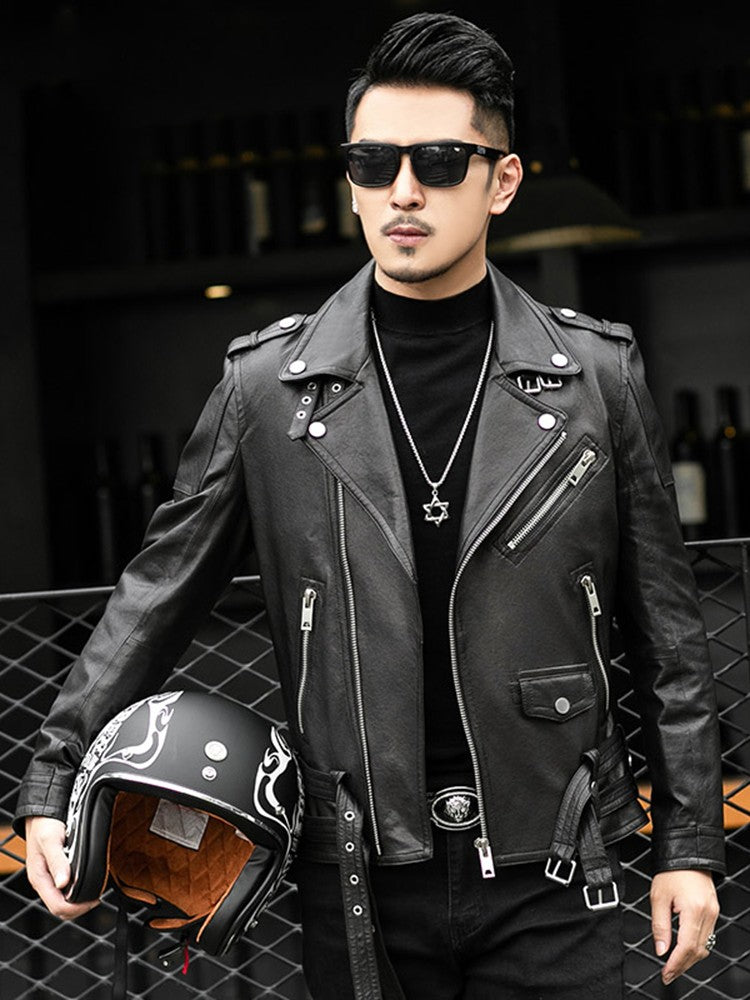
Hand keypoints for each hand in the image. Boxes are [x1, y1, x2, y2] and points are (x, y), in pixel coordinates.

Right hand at [25, 816, 99, 919]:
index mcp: (39, 878)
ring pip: (63, 900)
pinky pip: (66, 889)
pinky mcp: (55, 871)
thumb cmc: (44, 824)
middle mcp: (44, 881)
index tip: (95, 899)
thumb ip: (57, 861)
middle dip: (80, 907)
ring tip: (95, 889)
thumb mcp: (51, 840)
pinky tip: (88, 881)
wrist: (43, 812)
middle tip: (98, 896)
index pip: (57, 906)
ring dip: (79, 899)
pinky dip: (77, 889)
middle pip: (61, 908)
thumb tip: (64, 883)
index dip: (77, 908)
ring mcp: (49, 877)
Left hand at [650, 868, 718, 984]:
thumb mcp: (658, 898)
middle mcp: (708, 914)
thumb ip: (660, 926)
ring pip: (705, 946)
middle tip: (668, 974)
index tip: (666, 973)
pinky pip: (707, 936)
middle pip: (698, 951)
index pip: (687, 947)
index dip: (676, 964)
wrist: (687, 855)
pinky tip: (684, 949)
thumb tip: (661, 950)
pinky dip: (696, 946)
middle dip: (682, 966)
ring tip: (674, 965)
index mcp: (693, 910)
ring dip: (689, 959)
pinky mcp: (713, 911)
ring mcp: (713, 913)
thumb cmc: (672, 872)